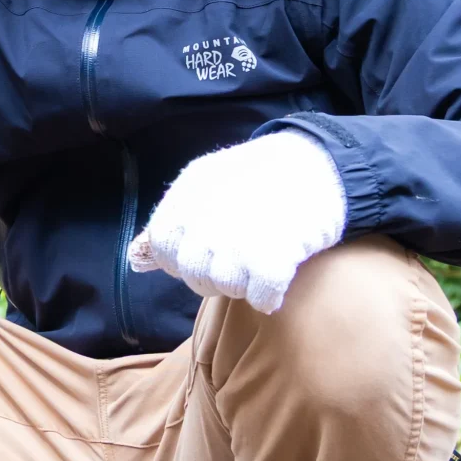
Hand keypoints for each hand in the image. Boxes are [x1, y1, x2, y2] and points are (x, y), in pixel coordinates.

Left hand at [129, 130, 346, 314]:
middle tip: (236, 265)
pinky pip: (260, 293)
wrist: (323, 162)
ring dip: (239, 286)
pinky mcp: (280, 249)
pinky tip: (272, 290)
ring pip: (223, 283)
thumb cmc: (264, 176)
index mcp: (191, 189)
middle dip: (211, 276)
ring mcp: (242, 232)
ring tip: (256, 272)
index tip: (203, 255)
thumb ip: (176, 216)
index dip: (178, 258)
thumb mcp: (210, 180)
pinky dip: (265, 297)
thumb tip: (138, 255)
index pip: (163, 243)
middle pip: (192, 269)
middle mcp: (210, 211)